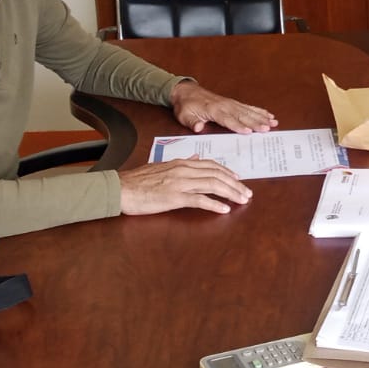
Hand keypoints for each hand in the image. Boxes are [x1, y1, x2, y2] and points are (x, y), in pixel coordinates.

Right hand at [118, 156, 252, 214]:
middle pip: (216, 175)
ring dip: (231, 193)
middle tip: (247, 193)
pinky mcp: (174, 197)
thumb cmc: (138, 180)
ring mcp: (180, 183)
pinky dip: (214, 204)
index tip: (238, 179)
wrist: (121, 188)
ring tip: (242, 201)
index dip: (227, 172)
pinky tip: (224, 209)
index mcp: (181, 163)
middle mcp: (183, 170)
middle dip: (235, 184)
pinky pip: (199, 200)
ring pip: (212, 185)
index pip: (211, 165)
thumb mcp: (161, 166)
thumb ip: (180, 163)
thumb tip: (195, 158)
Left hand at [170, 80, 277, 133]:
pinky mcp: (233, 103)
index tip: (249, 132)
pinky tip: (268, 114)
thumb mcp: (184, 116)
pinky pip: (248, 107)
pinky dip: (259, 110)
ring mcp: (230, 103)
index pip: (228, 120)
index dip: (238, 126)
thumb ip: (192, 122)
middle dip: (256, 122)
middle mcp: (224, 106)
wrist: (186, 92)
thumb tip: (198, 128)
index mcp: (213, 110)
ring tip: (273, 122)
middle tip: (268, 128)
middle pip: (242, 115)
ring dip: (261, 117)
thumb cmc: (186, 106)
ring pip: (248, 111)